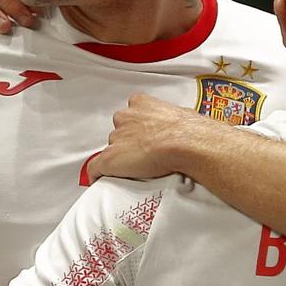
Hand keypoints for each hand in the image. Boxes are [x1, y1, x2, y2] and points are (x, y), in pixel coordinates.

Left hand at [90, 94, 221, 180]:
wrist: (184, 142)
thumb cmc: (190, 130)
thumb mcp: (183, 115)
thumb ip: (175, 119)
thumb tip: (185, 125)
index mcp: (141, 103)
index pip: (131, 114)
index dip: (137, 127)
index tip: (145, 136)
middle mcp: (125, 118)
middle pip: (119, 131)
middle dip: (128, 142)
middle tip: (143, 154)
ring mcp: (116, 138)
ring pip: (112, 149)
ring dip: (120, 157)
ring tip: (135, 169)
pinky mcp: (110, 159)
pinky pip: (95, 167)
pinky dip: (97, 175)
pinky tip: (100, 181)